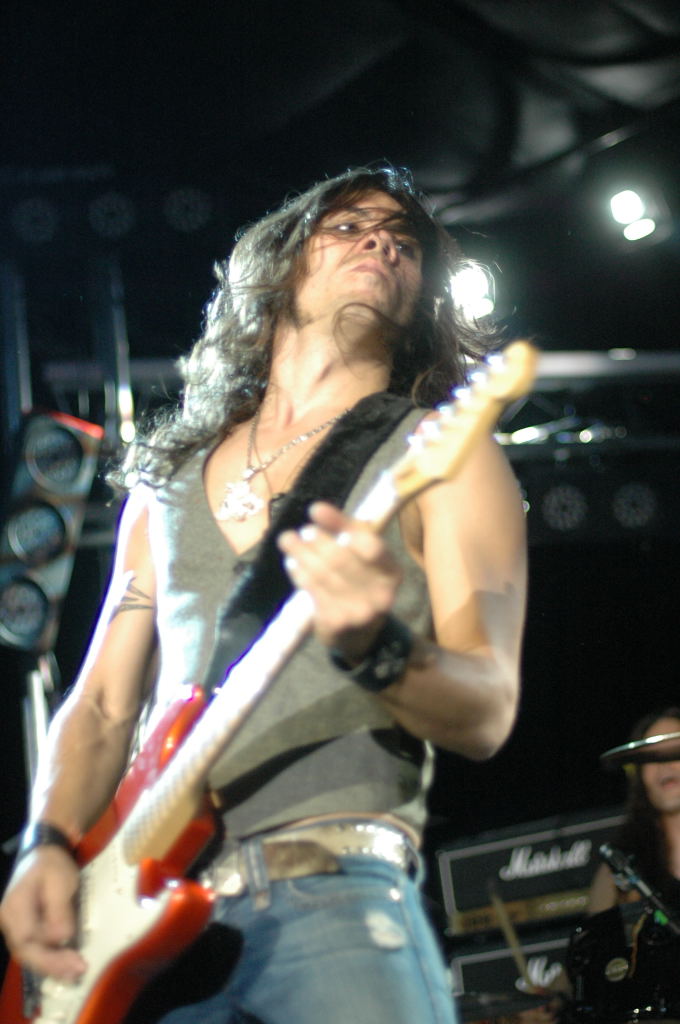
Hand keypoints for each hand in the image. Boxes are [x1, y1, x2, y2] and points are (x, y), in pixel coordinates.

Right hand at [0, 847, 85, 980]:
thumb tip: (61, 937)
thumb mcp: (61, 881)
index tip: (73, 960)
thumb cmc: (52, 864)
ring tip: (74, 971)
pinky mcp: (21, 928)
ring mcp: (12, 925)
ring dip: (50, 966)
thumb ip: (59, 909)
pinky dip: (47, 958)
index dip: (49, 954)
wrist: (43, 852)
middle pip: (25, 951)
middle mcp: (8, 919)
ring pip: (27, 953)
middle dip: (52, 965)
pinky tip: (63, 964)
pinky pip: (31, 948)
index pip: (28, 939)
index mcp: (16, 905)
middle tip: (78, 971)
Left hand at [277, 501, 402, 661]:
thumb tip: (318, 509)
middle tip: (303, 531)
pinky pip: (312, 591)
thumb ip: (346, 532)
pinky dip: (299, 573)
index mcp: (391, 571)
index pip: (370, 544)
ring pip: (322, 574)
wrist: (359, 635)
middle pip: (341, 559)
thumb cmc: (359, 585)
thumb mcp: (363, 559)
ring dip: (301, 554)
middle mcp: (381, 593)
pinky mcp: (337, 622)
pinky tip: (293, 564)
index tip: (316, 511)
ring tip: (288, 540)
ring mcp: (359, 610)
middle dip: (317, 541)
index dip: (340, 525)